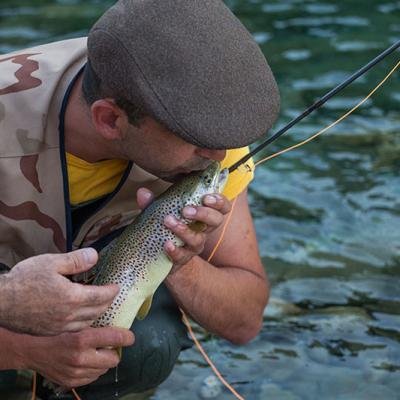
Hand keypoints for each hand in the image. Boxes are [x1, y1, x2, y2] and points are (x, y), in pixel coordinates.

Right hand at [0, 249, 118, 335]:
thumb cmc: (24, 280)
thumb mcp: (51, 263)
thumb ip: (76, 260)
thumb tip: (95, 255)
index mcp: (73, 297)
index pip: (101, 296)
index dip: (111, 291)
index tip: (116, 287)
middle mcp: (69, 315)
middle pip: (97, 311)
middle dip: (107, 303)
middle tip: (110, 296)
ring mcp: (59, 326)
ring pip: (87, 323)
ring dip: (97, 315)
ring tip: (100, 307)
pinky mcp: (50, 332)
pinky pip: (74, 329)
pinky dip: (83, 323)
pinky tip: (81, 317)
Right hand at [21, 327, 133, 387]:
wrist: (33, 350)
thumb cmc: (57, 331)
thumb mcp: (77, 323)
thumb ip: (96, 325)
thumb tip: (117, 324)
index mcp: (82, 338)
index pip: (114, 338)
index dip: (126, 337)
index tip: (130, 337)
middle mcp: (80, 357)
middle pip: (113, 359)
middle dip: (113, 351)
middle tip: (108, 345)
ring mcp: (76, 373)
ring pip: (104, 370)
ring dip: (103, 361)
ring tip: (94, 352)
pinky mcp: (72, 382)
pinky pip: (93, 377)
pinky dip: (93, 370)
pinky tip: (86, 361)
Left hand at [137, 188, 231, 270]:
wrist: (161, 256)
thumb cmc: (167, 228)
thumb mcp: (161, 212)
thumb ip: (153, 202)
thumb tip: (142, 192)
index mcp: (203, 216)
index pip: (222, 207)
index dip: (219, 201)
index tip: (206, 197)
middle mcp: (203, 231)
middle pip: (216, 221)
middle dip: (204, 214)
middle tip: (187, 209)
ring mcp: (194, 246)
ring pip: (197, 239)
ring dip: (184, 230)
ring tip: (169, 221)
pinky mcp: (182, 259)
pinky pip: (181, 256)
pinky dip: (175, 250)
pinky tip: (166, 244)